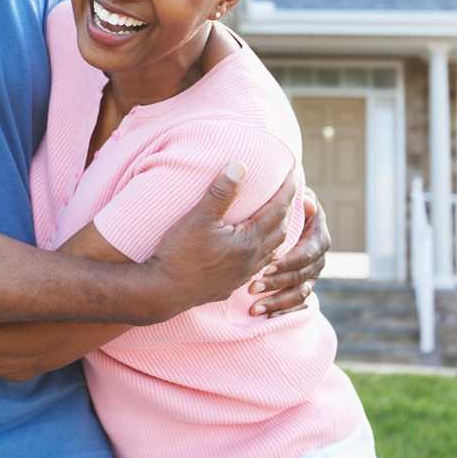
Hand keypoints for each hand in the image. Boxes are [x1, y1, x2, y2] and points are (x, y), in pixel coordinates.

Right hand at [145, 163, 295, 319]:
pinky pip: (259, 265)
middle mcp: (252, 260)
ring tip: (277, 216)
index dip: (288, 190)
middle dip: (287, 208)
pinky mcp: (231, 285)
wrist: (162, 292)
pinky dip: (264, 250)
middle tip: (289, 190)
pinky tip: (256, 247)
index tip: (294, 172)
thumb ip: (221, 192)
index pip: (278, 210)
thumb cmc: (179, 254)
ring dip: (278, 230)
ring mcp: (243, 275)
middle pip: (281, 229)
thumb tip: (240, 166)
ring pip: (272, 250)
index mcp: (249, 241)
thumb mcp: (199, 218)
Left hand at [248, 186, 330, 317]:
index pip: (308, 253)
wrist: (283, 219)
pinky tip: (263, 316)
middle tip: (252, 287)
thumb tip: (308, 202)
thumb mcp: (292, 201)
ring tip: (254, 307)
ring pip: (300, 293)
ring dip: (277, 301)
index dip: (289, 261)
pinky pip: (297, 305)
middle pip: (302, 275)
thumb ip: (299, 201)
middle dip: (277, 283)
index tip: (266, 265)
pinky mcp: (303, 287)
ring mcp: (312, 274)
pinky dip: (282, 311)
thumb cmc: (284, 206)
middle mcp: (319, 257)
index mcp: (319, 236)